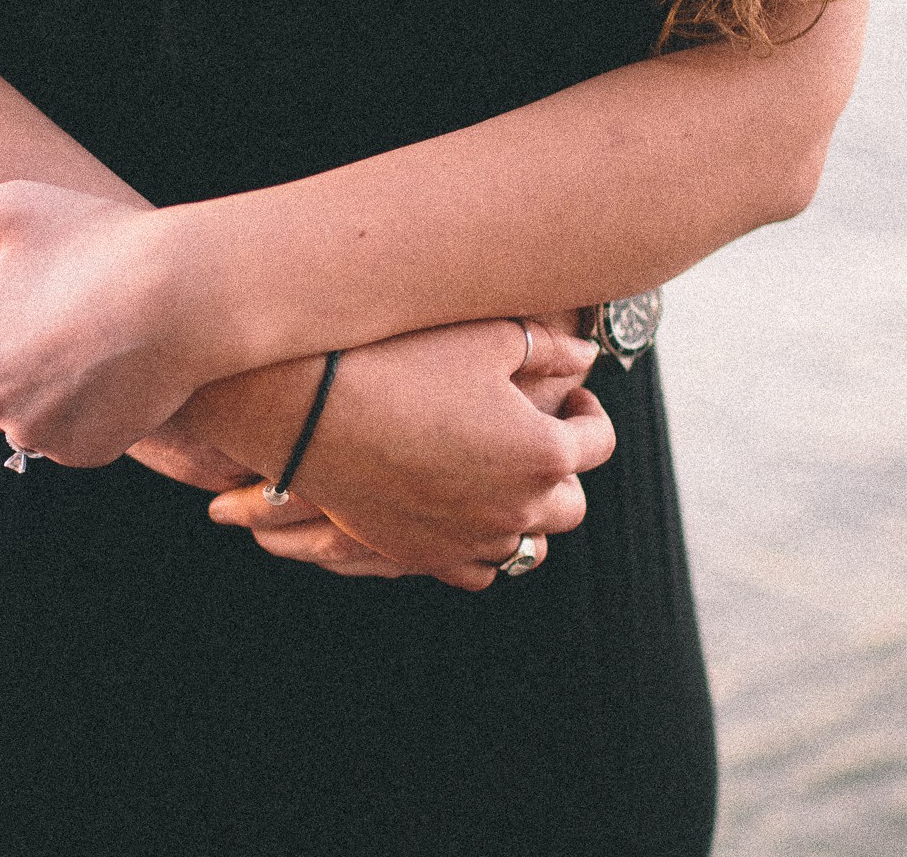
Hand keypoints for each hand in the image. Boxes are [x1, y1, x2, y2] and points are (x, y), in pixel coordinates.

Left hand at [0, 180, 209, 466]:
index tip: (25, 322)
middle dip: (14, 378)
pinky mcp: (84, 453)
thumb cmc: (96, 242)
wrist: (182, 292)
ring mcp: (38, 433)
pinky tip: (117, 377)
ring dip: (51, 402)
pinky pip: (75, 444)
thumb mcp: (11, 209)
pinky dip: (91, 420)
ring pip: (31, 426)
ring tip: (95, 350)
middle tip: (65, 332)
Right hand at [207, 318, 610, 591]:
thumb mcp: (487, 337)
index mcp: (542, 452)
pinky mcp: (420, 555)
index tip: (573, 394)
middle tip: (540, 435)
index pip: (599, 442)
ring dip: (525, 512)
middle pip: (570, 505)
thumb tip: (585, 356)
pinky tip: (466, 511)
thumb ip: (550, 348)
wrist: (307, 409)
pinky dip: (482, 546)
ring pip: (525, 545)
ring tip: (503, 477)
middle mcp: (514, 508)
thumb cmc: (398, 360)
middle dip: (564, 470)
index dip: (590, 413)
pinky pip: (475, 570)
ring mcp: (466, 540)